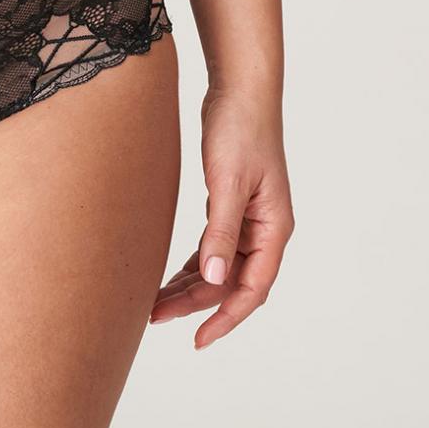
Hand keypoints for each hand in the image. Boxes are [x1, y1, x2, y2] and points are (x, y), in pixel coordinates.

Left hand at [149, 85, 294, 348]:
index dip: (225, 318)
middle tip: (155, 316)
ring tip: (155, 302)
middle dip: (196, 304)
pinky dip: (193, 262)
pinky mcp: (231, 203)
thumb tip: (211, 280)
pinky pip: (213, 246)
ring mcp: (249, 218)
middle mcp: (265, 229)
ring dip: (191, 286)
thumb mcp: (228, 181)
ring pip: (220, 267)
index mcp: (273, 229)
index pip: (252, 289)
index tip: (197, 339)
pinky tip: (171, 274)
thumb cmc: (240, 128)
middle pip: (232, 282)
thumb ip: (221, 232)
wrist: (239, 87)